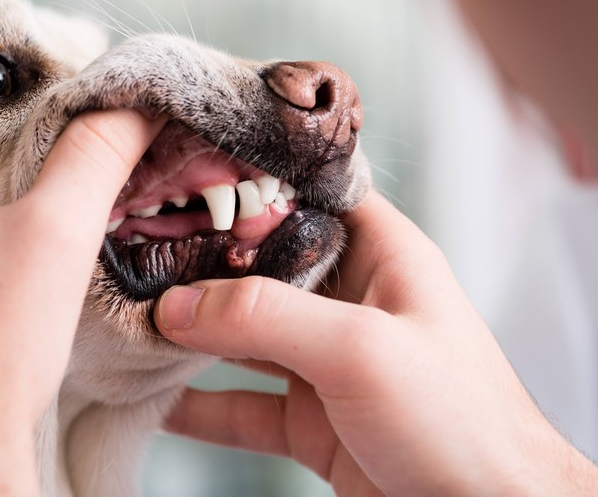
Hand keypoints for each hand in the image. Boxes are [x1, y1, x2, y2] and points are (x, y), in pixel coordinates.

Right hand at [155, 190, 597, 496]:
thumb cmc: (463, 423)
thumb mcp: (361, 349)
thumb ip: (267, 317)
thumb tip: (178, 305)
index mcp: (384, 257)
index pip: (311, 196)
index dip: (254, 183)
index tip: (187, 175)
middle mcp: (354, 303)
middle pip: (264, 268)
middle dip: (204, 263)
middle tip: (137, 253)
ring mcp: (330, 364)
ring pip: (246, 337)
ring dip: (193, 335)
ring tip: (133, 324)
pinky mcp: (315, 421)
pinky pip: (243, 405)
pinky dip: (201, 406)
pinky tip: (158, 401)